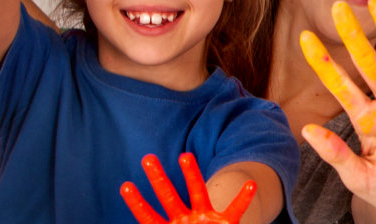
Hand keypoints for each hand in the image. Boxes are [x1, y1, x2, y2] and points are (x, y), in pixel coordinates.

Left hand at [119, 154, 256, 223]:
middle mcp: (185, 221)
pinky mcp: (225, 223)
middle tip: (147, 158)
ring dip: (191, 175)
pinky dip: (243, 198)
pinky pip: (235, 210)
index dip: (137, 203)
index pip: (148, 217)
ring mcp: (205, 219)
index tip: (125, 186)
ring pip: (197, 193)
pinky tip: (250, 185)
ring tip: (185, 157)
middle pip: (168, 197)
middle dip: (158, 178)